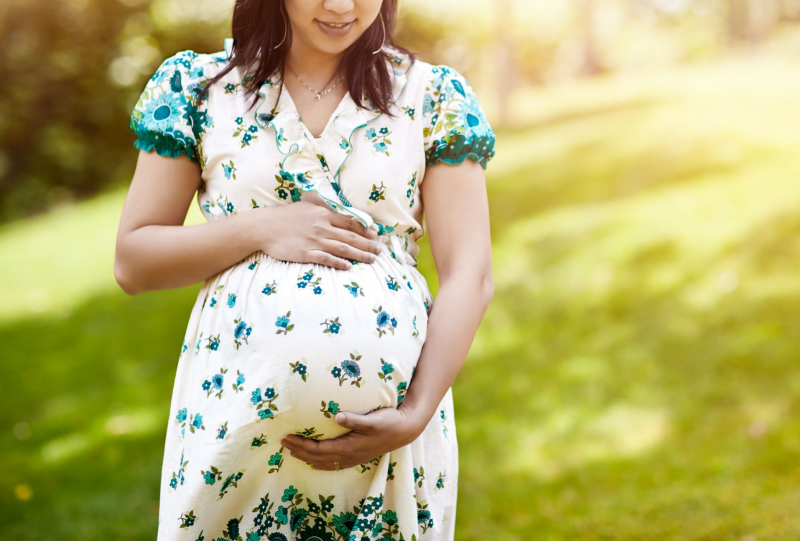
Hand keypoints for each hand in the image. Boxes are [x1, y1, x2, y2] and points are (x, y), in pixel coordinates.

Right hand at [255, 201, 382, 269]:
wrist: (263, 227)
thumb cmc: (284, 217)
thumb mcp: (306, 208)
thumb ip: (324, 211)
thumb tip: (340, 215)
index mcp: (323, 213)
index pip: (350, 222)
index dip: (366, 230)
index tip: (376, 236)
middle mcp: (322, 226)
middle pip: (351, 236)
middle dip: (368, 245)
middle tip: (380, 251)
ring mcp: (314, 240)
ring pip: (343, 248)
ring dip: (360, 255)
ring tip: (372, 260)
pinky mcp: (306, 253)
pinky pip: (327, 259)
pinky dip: (339, 263)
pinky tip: (349, 267)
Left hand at [280, 403, 425, 470]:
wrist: (405, 431)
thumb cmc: (389, 422)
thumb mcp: (372, 419)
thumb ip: (354, 419)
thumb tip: (336, 416)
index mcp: (349, 447)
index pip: (318, 449)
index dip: (301, 445)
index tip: (287, 437)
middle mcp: (349, 456)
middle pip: (317, 457)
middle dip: (299, 451)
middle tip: (283, 442)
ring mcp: (353, 458)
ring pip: (324, 463)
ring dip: (307, 458)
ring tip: (293, 452)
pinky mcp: (357, 457)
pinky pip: (334, 464)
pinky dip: (320, 464)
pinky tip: (315, 463)